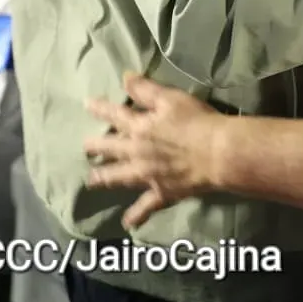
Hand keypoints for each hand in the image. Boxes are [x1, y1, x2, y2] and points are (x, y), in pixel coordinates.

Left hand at [83, 73, 223, 228]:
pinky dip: (136, 215)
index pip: (116, 115)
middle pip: (111, 149)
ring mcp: (147, 175)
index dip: (101, 109)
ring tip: (91, 180)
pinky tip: (127, 223)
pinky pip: (145, 206)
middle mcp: (137, 152)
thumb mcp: (171, 98)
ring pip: (119, 177)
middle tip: (85, 148)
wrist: (217, 153)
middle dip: (96, 147)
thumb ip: (146, 89)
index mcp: (140, 127)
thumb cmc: (197, 121)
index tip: (87, 105)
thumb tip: (124, 78)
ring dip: (105, 177)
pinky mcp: (161, 192)